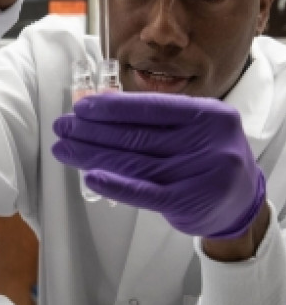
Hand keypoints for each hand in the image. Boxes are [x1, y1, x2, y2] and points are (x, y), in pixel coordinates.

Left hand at [52, 93, 265, 238]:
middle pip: (137, 135)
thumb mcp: (191, 129)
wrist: (242, 202)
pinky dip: (115, 184)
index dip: (112, 107)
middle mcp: (207, 141)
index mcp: (208, 114)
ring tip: (64, 148)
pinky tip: (90, 175)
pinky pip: (144, 192)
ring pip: (134, 161)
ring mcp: (200, 173)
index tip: (82, 108)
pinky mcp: (189, 202)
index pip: (151, 107)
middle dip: (93, 130)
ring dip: (92, 154)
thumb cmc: (207, 157)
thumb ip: (154, 118)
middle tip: (63, 127)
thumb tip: (102, 102)